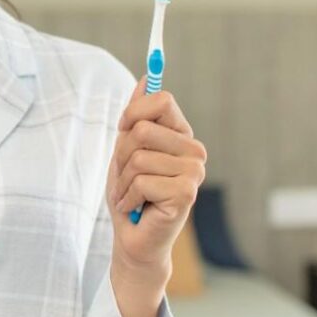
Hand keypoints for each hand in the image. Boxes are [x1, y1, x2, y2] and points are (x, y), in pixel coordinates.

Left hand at [105, 77, 206, 279]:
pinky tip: (136, 207)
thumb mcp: (126, 149)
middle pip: (143, 128)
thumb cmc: (130, 193)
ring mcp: (194, 172)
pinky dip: (128, 197)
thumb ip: (136, 115)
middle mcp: (194, 151)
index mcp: (181, 135)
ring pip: (139, 157)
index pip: (161, 100)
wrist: (133, 238)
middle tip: (125, 175)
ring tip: (129, 195)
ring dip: (123, 180)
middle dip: (122, 154)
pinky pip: (142, 181)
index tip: (123, 129)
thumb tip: (145, 78)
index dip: (133, 112)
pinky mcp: (186, 193)